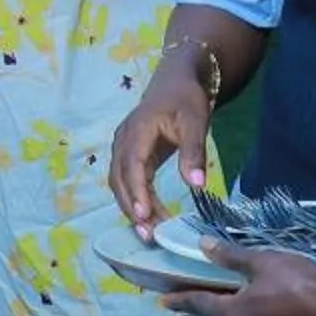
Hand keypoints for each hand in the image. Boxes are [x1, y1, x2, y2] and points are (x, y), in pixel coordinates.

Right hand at [109, 69, 213, 236]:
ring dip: (132, 207)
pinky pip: (127, 180)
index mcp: (137, 131)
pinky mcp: (130, 154)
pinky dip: (136, 200)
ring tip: (149, 232)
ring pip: (120, 183)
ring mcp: (123, 148)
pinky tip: (150, 216)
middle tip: (149, 235)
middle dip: (132, 208)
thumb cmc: (186, 99)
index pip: (132, 166)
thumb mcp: (196, 122)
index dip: (137, 192)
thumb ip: (194, 152)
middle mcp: (123, 141)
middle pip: (120, 180)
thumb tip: (196, 185)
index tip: (145, 215)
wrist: (176, 80)